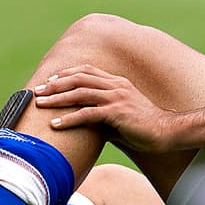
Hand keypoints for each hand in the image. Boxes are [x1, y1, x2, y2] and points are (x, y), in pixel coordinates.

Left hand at [34, 65, 176, 151]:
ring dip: (57, 98)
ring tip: (41, 104)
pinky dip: (69, 119)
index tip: (49, 81)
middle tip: (38, 91)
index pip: (86, 71)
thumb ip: (102, 112)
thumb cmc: (143, 126)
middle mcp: (115, 86)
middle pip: (78, 78)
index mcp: (117, 82)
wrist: (166, 132)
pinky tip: (56, 124)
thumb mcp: (120, 114)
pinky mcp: (117, 113)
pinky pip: (88, 114)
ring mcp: (116, 98)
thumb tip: (82, 120)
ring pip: (80, 93)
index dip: (66, 74)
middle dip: (55, 84)